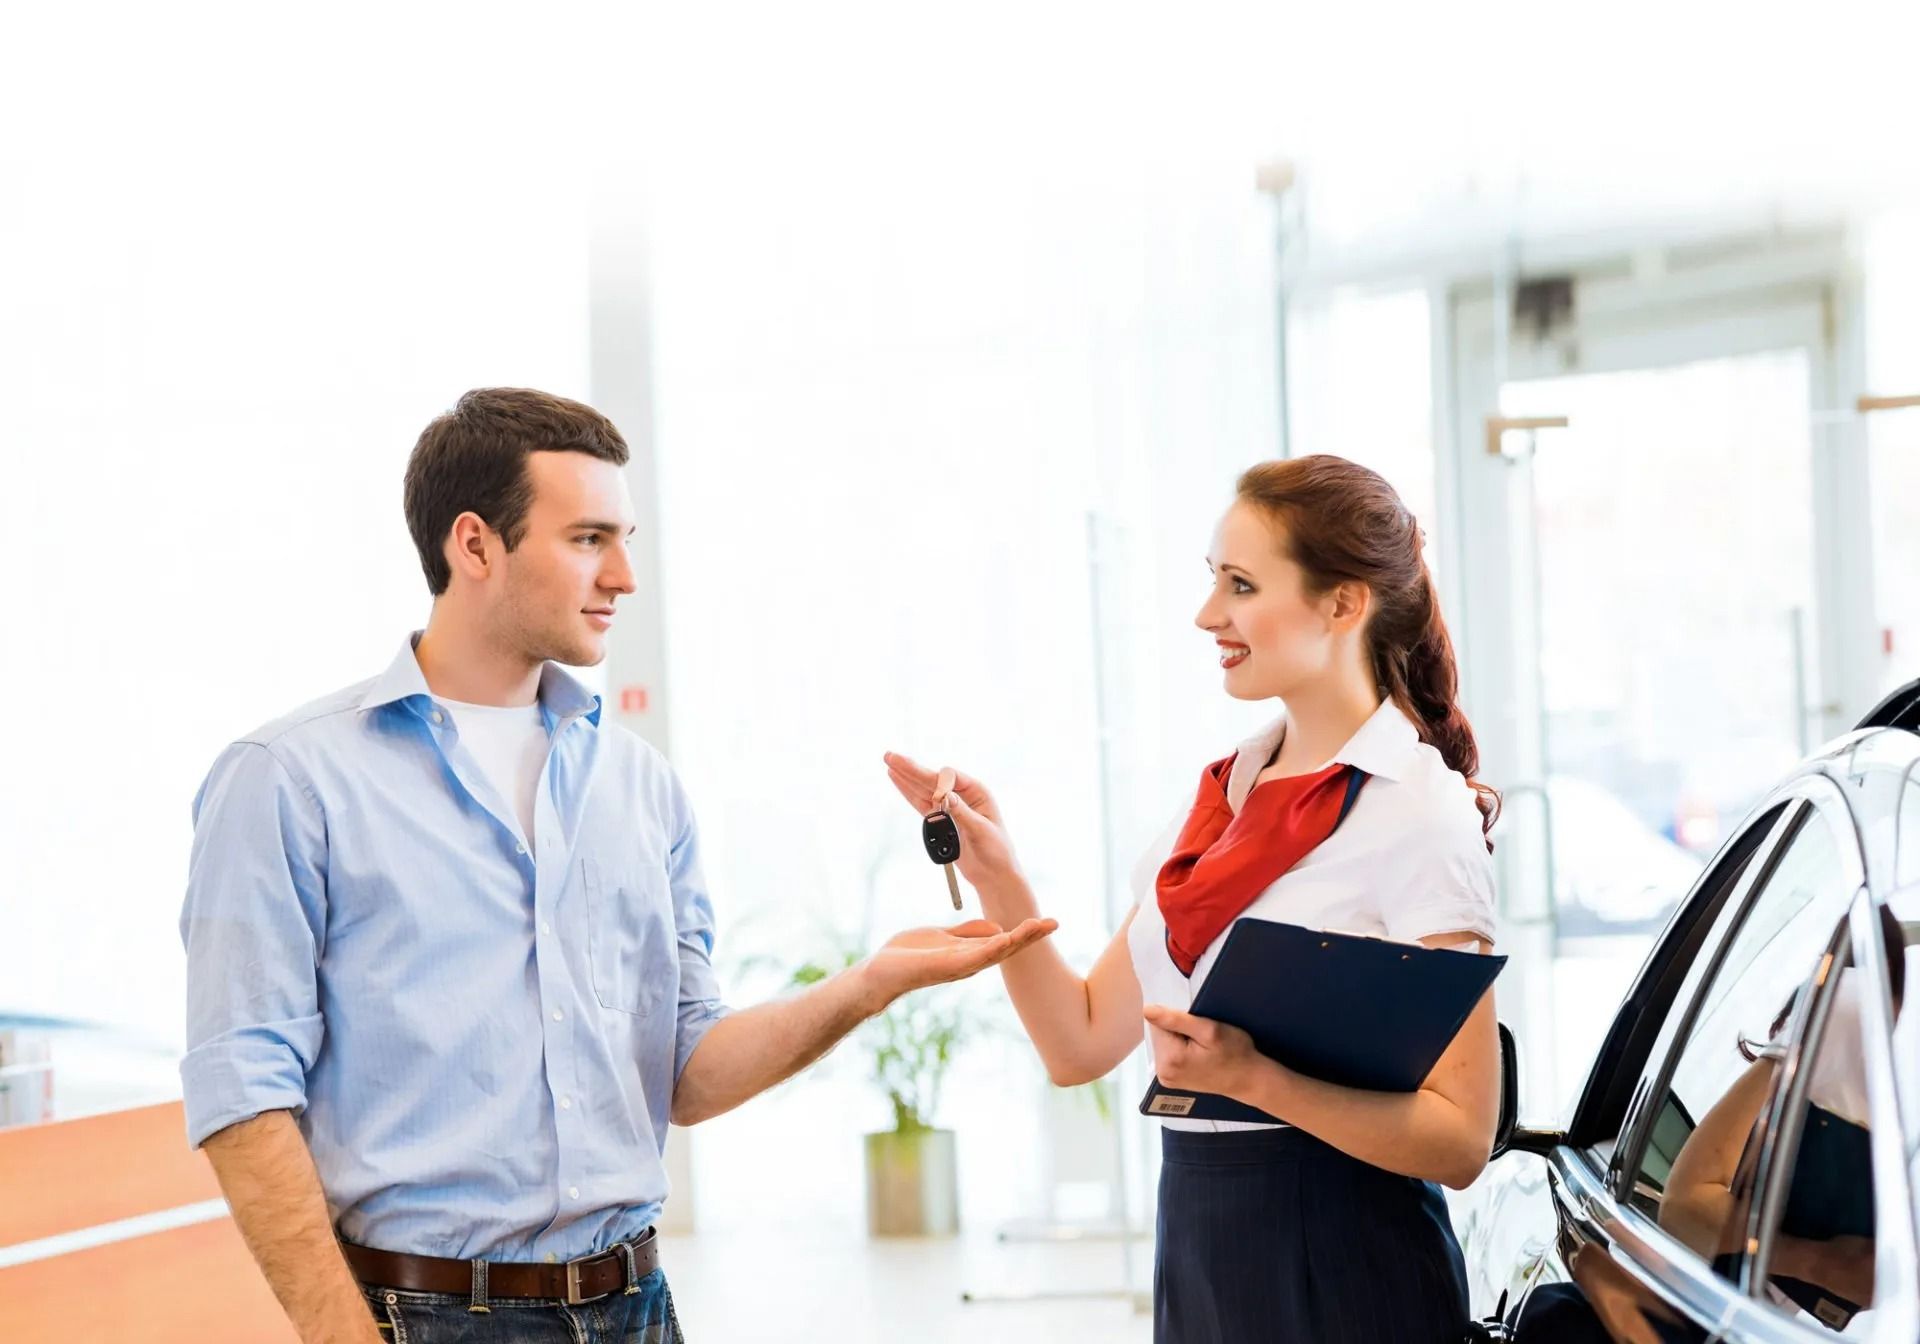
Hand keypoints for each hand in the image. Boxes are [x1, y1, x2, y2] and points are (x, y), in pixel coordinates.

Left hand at [860, 917, 1058, 1009]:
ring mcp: (961, 966)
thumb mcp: (942, 935)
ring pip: (997, 952)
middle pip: (1008, 948)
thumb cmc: (908, 955)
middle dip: (1031, 936)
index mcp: (970, 953)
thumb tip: (997, 927)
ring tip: (1040, 927)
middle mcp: (971, 962)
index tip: (1047, 921)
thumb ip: (967, 931)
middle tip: (1054, 923)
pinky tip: (1007, 938)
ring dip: (1019, 940)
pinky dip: (993, 947)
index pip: (1004, 941)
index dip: (1026, 933)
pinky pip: (975, 956)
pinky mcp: (948, 967)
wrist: (881, 973)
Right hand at [882, 752, 1020, 888]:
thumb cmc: (996, 851)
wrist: (993, 874)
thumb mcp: (981, 830)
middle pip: (933, 778)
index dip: (940, 784)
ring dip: (906, 776)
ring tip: (889, 761)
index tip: (937, 801)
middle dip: (912, 768)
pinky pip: (920, 803)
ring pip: (923, 788)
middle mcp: (962, 795)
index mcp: (977, 792)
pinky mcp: (940, 819)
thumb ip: (962, 812)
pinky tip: (897, 779)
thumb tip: (944, 795)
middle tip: (891, 756)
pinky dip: (908, 791)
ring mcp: (949, 807)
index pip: (951, 777)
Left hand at [1143, 1004, 1261, 1099]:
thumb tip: (1147, 1010)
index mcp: (1170, 1059)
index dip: (1179, 1019)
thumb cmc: (1235, 1054)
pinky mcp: (1171, 1079)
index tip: (1198, 1028)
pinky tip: (1198, 1054)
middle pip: (1159, 1034)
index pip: (1157, 1023)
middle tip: (1203, 1038)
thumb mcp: (1210, 1030)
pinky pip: (1169, 1053)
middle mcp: (1163, 1071)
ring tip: (1202, 1047)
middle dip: (1179, 1030)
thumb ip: (1176, 1019)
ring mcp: (1166, 1078)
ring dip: (1180, 1039)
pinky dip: (1181, 1048)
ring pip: (1164, 1042)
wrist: (1248, 1079)